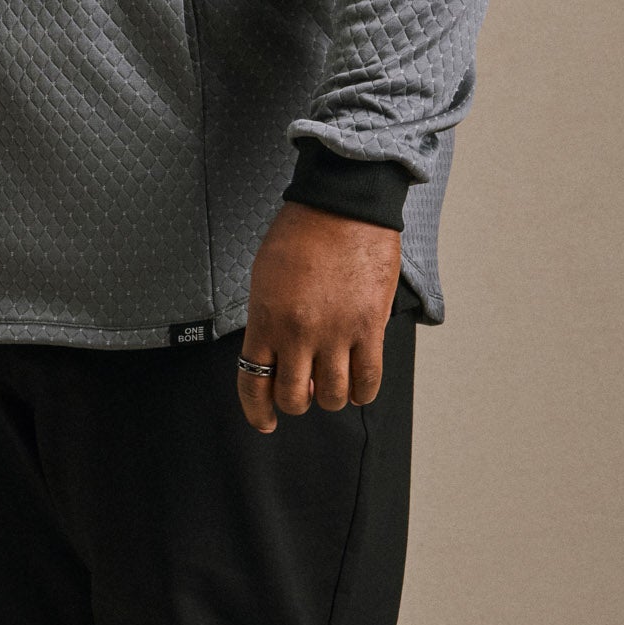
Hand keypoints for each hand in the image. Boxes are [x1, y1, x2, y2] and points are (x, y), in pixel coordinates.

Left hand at [237, 203, 401, 432]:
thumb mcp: (265, 276)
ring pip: (333, 397)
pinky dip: (363, 392)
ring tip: (333, 382)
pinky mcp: (369, 327)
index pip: (253, 382)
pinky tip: (359, 385)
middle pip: (295, 397)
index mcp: (266, 318)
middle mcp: (298, 333)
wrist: (342, 204)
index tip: (264, 421)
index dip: (257, 410)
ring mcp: (336, 332)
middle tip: (304, 390)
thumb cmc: (302, 232)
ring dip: (331, 397)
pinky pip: (368, 380)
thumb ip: (267, 318)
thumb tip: (275, 353)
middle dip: (297, 401)